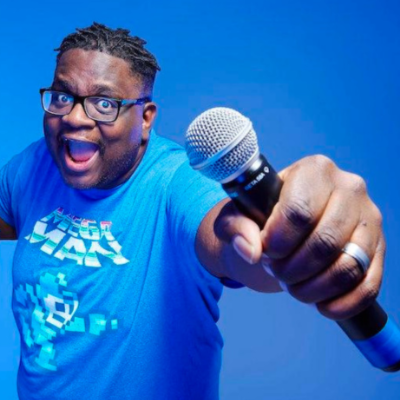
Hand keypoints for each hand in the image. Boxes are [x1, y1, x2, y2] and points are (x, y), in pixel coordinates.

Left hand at [214, 155, 384, 320]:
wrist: (288, 227)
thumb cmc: (262, 217)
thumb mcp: (237, 215)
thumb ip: (235, 227)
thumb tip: (250, 250)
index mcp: (314, 170)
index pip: (299, 212)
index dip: (278, 242)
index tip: (265, 251)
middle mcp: (349, 187)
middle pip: (324, 242)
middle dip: (292, 269)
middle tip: (275, 270)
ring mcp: (369, 218)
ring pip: (347, 267)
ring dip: (313, 288)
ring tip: (293, 285)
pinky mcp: (378, 248)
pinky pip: (369, 285)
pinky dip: (342, 303)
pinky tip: (320, 305)